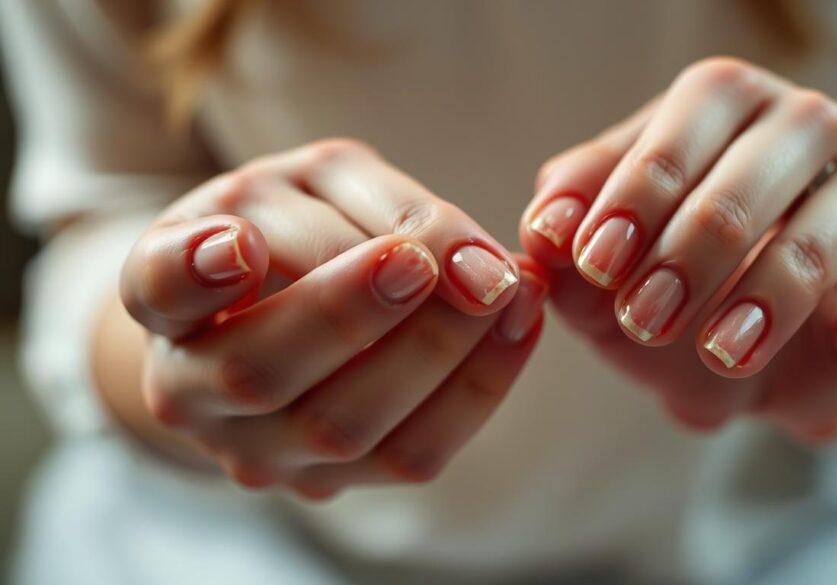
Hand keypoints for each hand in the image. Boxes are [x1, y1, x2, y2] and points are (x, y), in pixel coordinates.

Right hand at [121, 140, 547, 498]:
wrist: (287, 307)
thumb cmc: (300, 228)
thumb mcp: (323, 185)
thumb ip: (384, 206)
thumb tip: (471, 264)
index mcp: (165, 291)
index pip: (160, 286)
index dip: (195, 270)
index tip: (242, 243)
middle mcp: (192, 385)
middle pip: (260, 370)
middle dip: (353, 313)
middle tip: (424, 261)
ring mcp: (257, 448)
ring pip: (342, 427)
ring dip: (435, 353)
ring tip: (501, 287)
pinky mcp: (329, 482)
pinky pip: (408, 454)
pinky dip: (478, 388)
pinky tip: (517, 324)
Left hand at [520, 58, 836, 439]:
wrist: (749, 329)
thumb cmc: (664, 271)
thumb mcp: (607, 252)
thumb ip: (567, 234)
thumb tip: (541, 230)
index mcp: (720, 102)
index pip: (673, 142)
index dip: (630, 202)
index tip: (595, 268)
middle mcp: (802, 125)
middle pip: (739, 190)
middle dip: (684, 261)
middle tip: (643, 322)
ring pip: (814, 241)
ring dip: (761, 300)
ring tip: (719, 352)